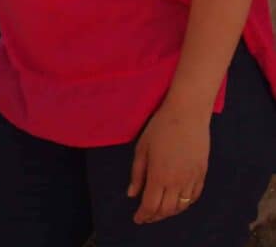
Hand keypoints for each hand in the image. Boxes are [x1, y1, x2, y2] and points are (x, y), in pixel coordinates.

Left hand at [128, 99, 209, 222]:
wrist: (188, 114)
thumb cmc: (160, 127)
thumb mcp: (142, 147)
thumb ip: (137, 173)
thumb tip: (132, 195)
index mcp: (159, 176)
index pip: (150, 205)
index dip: (143, 215)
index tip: (137, 219)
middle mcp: (177, 183)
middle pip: (166, 210)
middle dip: (155, 217)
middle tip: (146, 216)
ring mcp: (192, 179)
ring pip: (181, 207)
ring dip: (170, 212)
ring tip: (160, 210)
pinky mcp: (202, 174)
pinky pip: (194, 197)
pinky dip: (185, 204)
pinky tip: (178, 202)